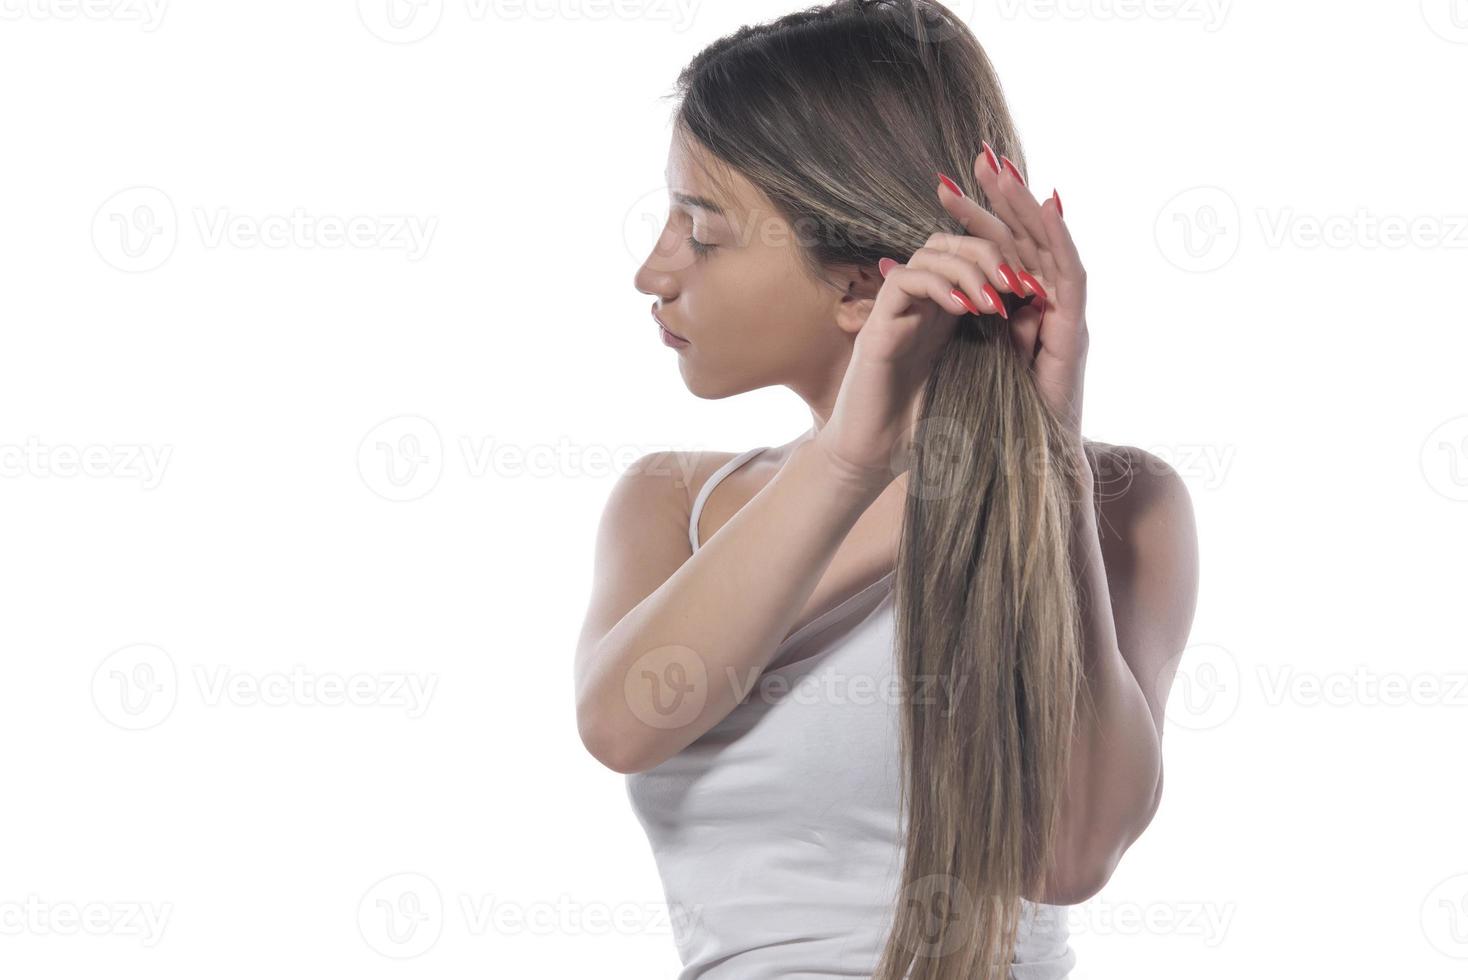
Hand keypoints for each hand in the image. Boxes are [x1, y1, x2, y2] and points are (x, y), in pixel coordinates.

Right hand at [815, 183, 1023, 490]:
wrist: (873, 461)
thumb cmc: (923, 429)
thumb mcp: (977, 383)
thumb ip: (1002, 350)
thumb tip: (1039, 313)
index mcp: (943, 314)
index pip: (969, 257)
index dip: (1003, 258)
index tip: (1033, 284)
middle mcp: (919, 306)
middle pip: (950, 244)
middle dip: (988, 252)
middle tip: (1016, 282)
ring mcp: (896, 314)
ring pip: (928, 254)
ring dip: (967, 268)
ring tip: (993, 302)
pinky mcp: (877, 328)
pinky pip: (905, 282)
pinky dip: (938, 286)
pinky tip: (964, 310)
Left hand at [945, 143, 1088, 435]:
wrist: (1022, 464)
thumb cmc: (992, 417)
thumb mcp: (970, 357)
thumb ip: (964, 319)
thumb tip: (929, 286)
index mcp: (1021, 312)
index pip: (1002, 253)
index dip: (981, 218)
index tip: (952, 186)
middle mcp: (1047, 309)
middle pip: (1026, 241)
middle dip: (1004, 197)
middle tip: (980, 157)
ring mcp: (1064, 319)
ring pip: (1048, 248)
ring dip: (1026, 206)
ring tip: (1002, 171)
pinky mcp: (1074, 334)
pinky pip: (1069, 277)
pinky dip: (1058, 241)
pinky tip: (1044, 208)